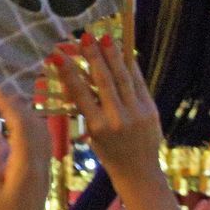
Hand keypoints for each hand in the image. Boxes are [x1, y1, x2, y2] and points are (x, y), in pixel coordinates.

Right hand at [0, 88, 49, 209]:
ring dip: (25, 112)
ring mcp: (45, 167)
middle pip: (34, 122)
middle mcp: (40, 163)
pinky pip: (42, 140)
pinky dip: (30, 125)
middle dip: (15, 103)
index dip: (5, 103)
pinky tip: (18, 125)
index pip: (20, 123)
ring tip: (4, 104)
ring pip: (41, 130)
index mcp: (26, 165)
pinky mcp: (44, 173)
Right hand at [58, 35, 162, 176]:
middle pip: (104, 81)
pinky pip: (139, 83)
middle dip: (94, 56)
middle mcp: (117, 119)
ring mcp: (136, 113)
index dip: (68, 72)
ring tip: (105, 38)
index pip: (80, 94)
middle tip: (85, 37)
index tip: (58, 55)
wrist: (139, 172)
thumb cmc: (110, 154)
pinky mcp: (151, 109)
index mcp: (97, 127)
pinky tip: (123, 52)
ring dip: (113, 55)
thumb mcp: (92, 136)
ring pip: (123, 78)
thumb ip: (87, 110)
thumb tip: (75, 82)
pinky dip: (130, 67)